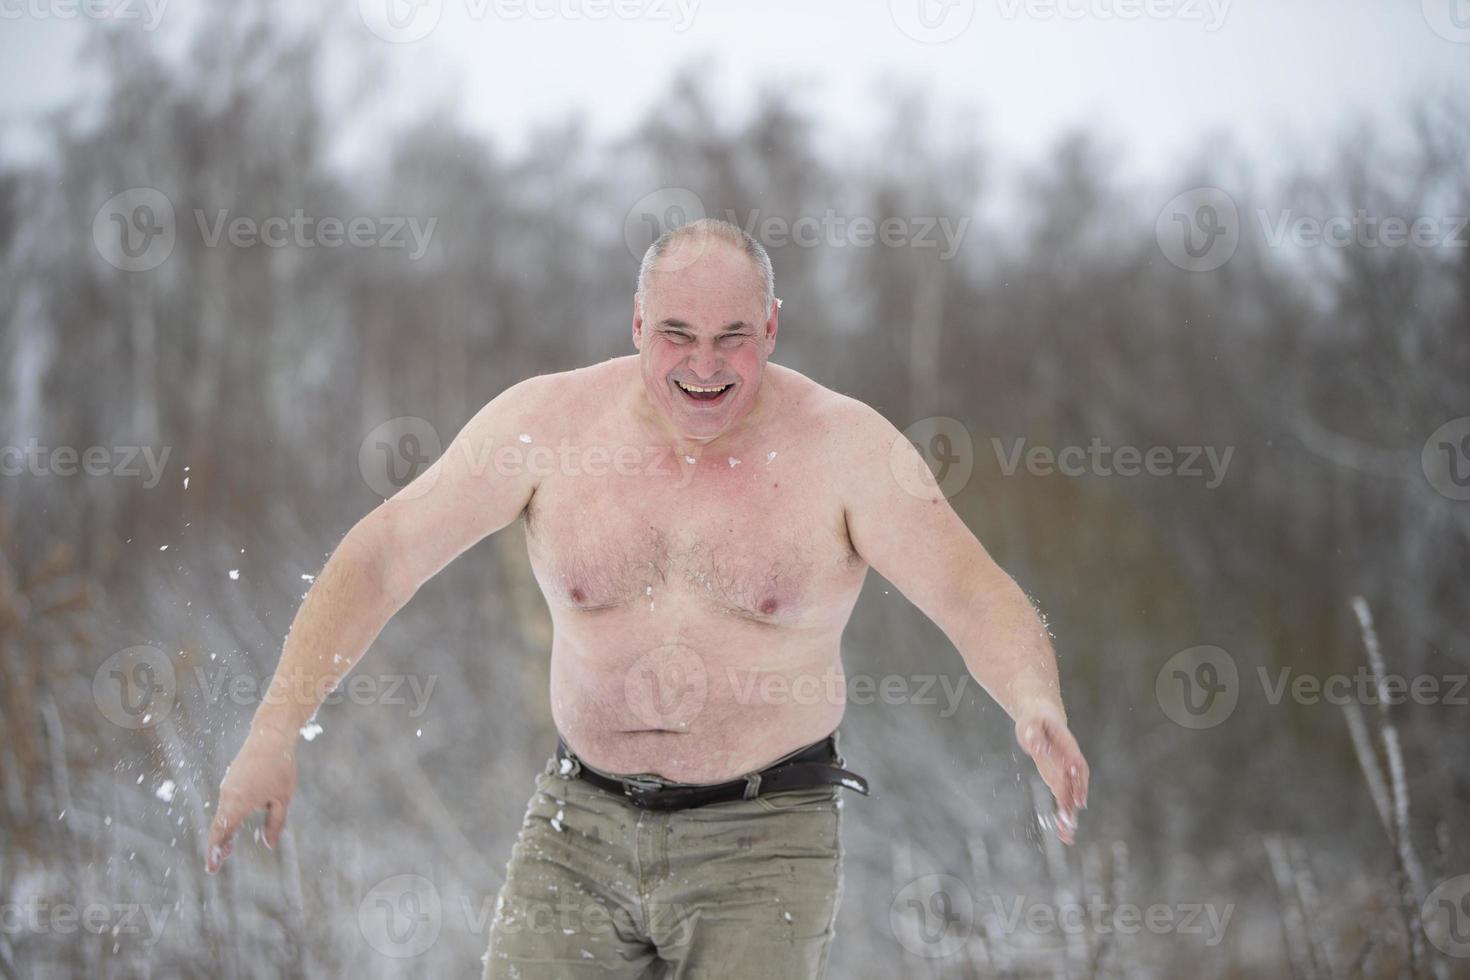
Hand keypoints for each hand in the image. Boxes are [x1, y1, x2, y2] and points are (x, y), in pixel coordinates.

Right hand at [206, 723, 297, 872]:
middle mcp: (228, 795)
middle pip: (220, 825)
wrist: (270, 735)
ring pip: (224, 814)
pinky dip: (229, 816)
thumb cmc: (280, 766)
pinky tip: (235, 823)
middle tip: (219, 862)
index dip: (215, 852)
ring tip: (227, 849)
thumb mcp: (283, 798)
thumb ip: (275, 823)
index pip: (221, 833)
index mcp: (238, 802)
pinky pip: (228, 803)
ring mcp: (228, 786)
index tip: (211, 869)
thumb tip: (269, 844)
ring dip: (225, 831)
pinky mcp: (232, 779)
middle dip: (219, 845)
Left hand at [1015, 701, 1088, 845]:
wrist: (1042, 717)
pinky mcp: (1058, 778)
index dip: (1077, 775)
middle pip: (1075, 782)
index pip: (1075, 759)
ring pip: (1070, 794)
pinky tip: (1062, 831)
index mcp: (1066, 743)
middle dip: (1072, 802)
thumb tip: (1036, 749)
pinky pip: (1063, 797)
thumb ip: (1034, 735)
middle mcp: (1069, 760)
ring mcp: (1065, 770)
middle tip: (1070, 821)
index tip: (1078, 789)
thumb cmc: (1035, 719)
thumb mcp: (1031, 723)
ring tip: (1067, 835)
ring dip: (1069, 813)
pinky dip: (1064, 812)